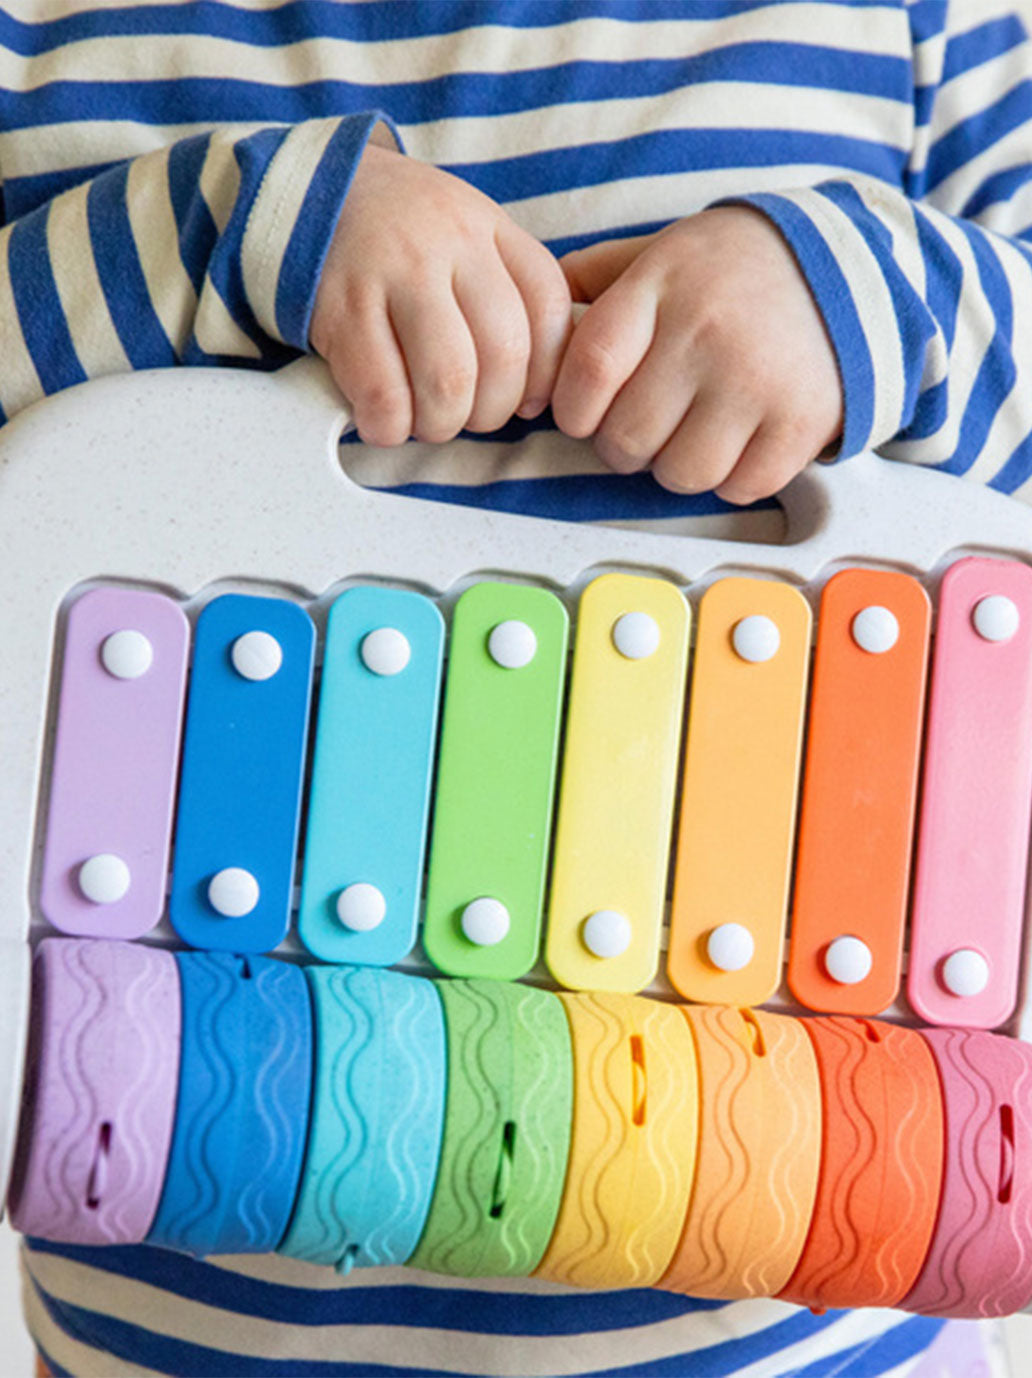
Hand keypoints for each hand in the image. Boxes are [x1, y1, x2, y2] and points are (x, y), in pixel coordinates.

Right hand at [311, 143, 571, 445]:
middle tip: (470, 417)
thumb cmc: (398, 237)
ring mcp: (393, 272)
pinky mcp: (341, 308)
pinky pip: (383, 392)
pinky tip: (386, 420)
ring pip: (449, 379)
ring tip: (429, 422)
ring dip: (444, 423)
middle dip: (493, 411)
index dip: (547, 371)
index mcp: (487, 226)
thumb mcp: (465, 235)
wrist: (307, 196)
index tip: (528, 400)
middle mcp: (447, 242)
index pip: (548, 306)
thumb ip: (507, 292)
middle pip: (504, 353)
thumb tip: (538, 390)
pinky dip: (391, 425)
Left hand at [550, 207, 843, 503]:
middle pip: (628, 437)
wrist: (844, 268)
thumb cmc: (728, 272)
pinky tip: (737, 442)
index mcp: (661, 286)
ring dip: (676, 467)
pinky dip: (732, 478)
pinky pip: (740, 487)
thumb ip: (596, 279)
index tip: (583, 413)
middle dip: (622, 446)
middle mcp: (707, 332)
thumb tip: (536, 320)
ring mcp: (758, 379)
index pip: (588, 370)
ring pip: (681, 474)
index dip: (574, 410)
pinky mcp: (802, 421)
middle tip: (642, 426)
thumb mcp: (660, 254)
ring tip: (690, 434)